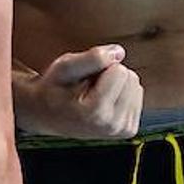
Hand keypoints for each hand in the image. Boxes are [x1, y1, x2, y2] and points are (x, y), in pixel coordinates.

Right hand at [13, 45, 141, 138]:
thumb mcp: (64, 67)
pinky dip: (120, 94)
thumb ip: (91, 58)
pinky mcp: (127, 130)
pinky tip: (102, 102)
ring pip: (136, 86)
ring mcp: (120, 130)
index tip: (82, 80)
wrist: (46, 115)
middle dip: (109, 76)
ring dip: (115, 85)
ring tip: (93, 94)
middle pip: (131, 78)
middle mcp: (110, 126)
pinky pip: (137, 96)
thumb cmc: (54, 88)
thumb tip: (120, 52)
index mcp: (95, 113)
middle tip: (87, 87)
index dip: (100, 68)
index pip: (120, 71)